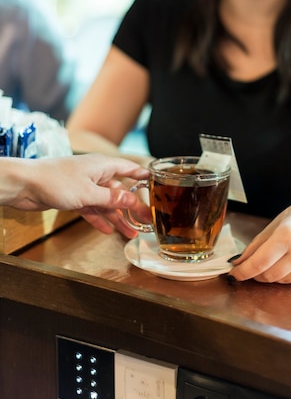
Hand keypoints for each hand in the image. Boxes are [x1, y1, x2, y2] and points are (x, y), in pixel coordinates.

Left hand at [14, 154, 151, 237]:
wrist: (25, 185)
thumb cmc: (55, 181)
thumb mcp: (88, 193)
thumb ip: (111, 199)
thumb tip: (132, 201)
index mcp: (102, 165)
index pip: (129, 169)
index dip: (143, 176)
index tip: (157, 183)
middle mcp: (95, 174)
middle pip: (119, 191)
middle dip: (132, 206)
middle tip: (146, 220)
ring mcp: (84, 185)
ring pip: (106, 203)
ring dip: (117, 217)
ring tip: (130, 233)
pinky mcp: (73, 196)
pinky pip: (92, 209)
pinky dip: (99, 219)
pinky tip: (107, 230)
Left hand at [229, 198, 290, 283]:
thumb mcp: (274, 225)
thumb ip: (255, 246)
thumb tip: (237, 264)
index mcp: (286, 236)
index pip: (259, 263)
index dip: (243, 272)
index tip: (233, 274)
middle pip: (269, 276)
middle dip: (256, 274)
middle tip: (254, 265)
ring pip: (281, 281)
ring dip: (273, 275)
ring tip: (279, 257)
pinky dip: (288, 276)